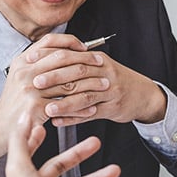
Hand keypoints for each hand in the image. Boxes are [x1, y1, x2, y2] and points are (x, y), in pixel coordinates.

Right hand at [0, 34, 103, 164]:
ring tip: (103, 85)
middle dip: (86, 60)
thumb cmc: (14, 105)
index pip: (49, 42)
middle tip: (101, 63)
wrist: (0, 128)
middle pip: (62, 58)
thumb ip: (37, 65)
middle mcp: (25, 71)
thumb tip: (62, 53)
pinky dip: (81, 106)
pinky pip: (65, 104)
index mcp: (22, 61)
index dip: (70, 42)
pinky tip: (92, 106)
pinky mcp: (35, 106)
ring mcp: (30, 88)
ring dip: (89, 83)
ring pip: (67, 81)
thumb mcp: (20, 78)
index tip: (86, 48)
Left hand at [28, 34, 166, 126]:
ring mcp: (110, 91)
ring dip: (64, 103)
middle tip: (35, 82)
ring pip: (85, 96)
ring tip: (46, 108)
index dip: (51, 57)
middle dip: (55, 77)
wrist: (143, 94)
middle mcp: (105, 73)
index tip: (32, 60)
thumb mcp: (98, 67)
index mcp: (97, 59)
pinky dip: (73, 118)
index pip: (72, 55)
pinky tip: (58, 122)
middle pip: (77, 73)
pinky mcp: (112, 108)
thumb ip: (76, 64)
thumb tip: (46, 61)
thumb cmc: (114, 81)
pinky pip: (90, 114)